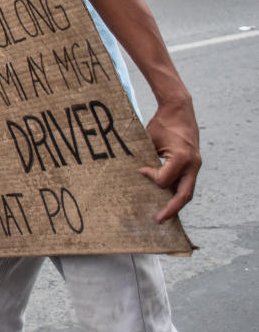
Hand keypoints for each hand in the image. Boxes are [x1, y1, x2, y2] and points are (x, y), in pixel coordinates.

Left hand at [138, 98, 201, 222]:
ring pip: (187, 191)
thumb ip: (146, 158)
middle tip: (158, 220)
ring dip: (175, 203)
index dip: (150, 178)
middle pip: (184, 195)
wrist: (179, 111)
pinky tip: (166, 199)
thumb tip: (136, 174)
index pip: (164, 181)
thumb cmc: (162, 124)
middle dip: (172, 209)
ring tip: (163, 215)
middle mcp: (192, 164)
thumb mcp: (150, 139)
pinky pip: (186, 183)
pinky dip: (177, 192)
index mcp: (181, 158)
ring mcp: (195, 166)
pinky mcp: (193, 165)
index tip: (140, 170)